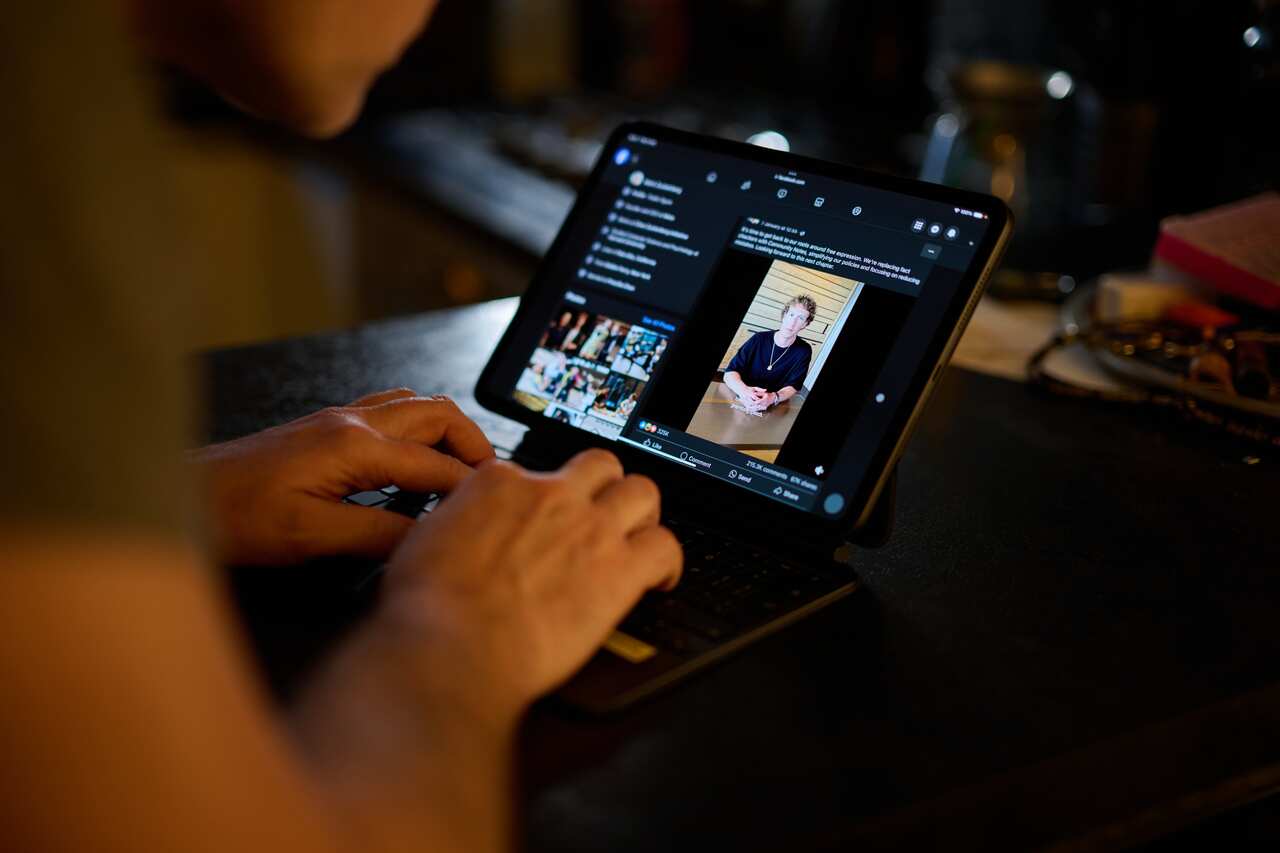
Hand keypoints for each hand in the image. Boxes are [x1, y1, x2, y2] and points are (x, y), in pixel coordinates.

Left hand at [192, 388, 493, 564]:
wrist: (180, 497)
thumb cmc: (234, 517)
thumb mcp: (309, 537)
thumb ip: (376, 534)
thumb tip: (427, 539)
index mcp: (354, 445)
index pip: (436, 464)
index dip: (470, 489)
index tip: (495, 513)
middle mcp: (352, 421)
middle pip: (438, 414)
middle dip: (473, 444)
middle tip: (491, 484)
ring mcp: (338, 419)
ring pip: (415, 406)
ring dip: (447, 433)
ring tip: (460, 474)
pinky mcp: (325, 428)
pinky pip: (390, 413)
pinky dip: (418, 432)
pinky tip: (413, 465)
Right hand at [375, 449, 681, 724]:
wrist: (450, 650)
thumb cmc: (427, 611)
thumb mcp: (421, 543)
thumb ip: (452, 525)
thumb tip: (452, 531)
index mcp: (499, 485)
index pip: (537, 471)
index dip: (545, 499)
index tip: (545, 519)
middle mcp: (550, 495)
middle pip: (600, 466)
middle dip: (606, 488)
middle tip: (603, 517)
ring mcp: (589, 528)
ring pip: (644, 491)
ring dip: (643, 514)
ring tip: (638, 540)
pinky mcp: (619, 570)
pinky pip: (666, 547)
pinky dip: (669, 563)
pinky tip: (660, 580)